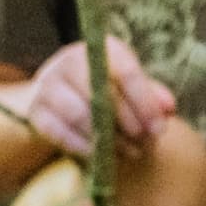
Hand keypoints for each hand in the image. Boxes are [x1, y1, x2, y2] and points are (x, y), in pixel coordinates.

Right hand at [17, 36, 174, 164]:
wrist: (62, 95)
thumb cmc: (106, 88)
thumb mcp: (131, 85)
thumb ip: (151, 96)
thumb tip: (168, 108)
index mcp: (100, 48)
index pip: (126, 72)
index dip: (145, 103)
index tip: (160, 129)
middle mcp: (70, 61)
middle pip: (101, 93)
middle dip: (128, 123)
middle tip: (146, 144)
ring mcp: (48, 85)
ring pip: (80, 115)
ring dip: (108, 139)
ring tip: (130, 152)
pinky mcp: (36, 111)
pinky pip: (60, 133)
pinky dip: (84, 148)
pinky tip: (102, 156)